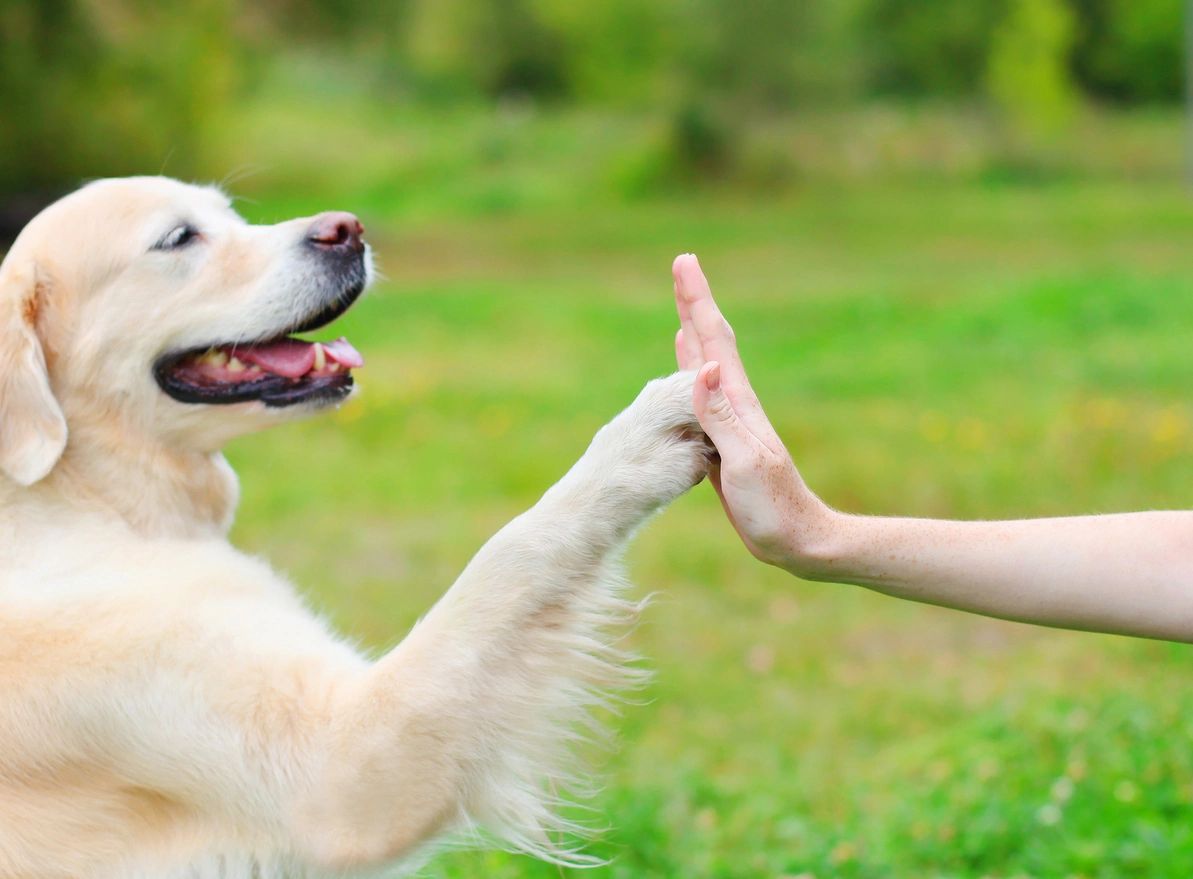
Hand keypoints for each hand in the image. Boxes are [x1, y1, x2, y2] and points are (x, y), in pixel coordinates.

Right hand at [672, 254, 836, 574]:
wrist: (798, 540)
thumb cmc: (774, 507)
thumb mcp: (744, 462)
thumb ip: (721, 417)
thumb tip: (702, 366)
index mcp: (740, 404)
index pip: (713, 342)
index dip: (697, 301)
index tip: (684, 263)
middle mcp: (736, 405)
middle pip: (711, 343)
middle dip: (696, 304)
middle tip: (683, 266)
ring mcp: (732, 422)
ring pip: (706, 365)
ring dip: (694, 333)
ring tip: (685, 309)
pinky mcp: (724, 442)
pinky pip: (702, 397)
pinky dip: (692, 374)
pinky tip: (690, 369)